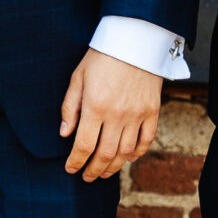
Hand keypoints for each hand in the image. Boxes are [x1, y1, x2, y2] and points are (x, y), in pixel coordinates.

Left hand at [59, 48, 162, 181]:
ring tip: (104, 172)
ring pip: (125, 152)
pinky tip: (127, 158)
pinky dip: (136, 154)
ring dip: (113, 166)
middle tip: (86, 177)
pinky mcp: (152, 112)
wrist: (134, 40)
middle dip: (93, 170)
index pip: (84, 145)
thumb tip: (65, 134)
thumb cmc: (102, 57)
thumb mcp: (78, 78)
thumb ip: (69, 107)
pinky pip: (146, 141)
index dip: (76, 161)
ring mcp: (137, 115)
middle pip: (104, 154)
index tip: (70, 169)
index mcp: (95, 107)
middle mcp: (117, 115)